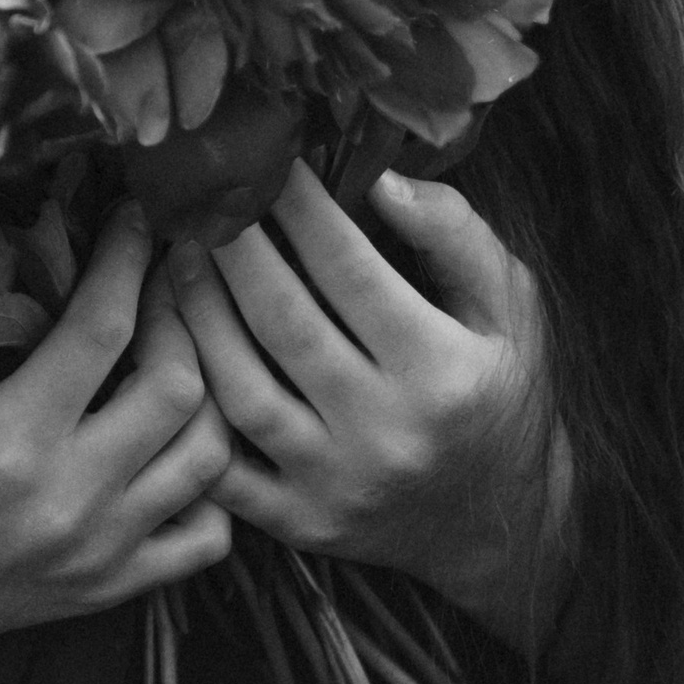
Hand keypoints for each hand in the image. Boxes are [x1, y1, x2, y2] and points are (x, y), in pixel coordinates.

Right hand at [0, 208, 233, 683]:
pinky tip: (174, 445)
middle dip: (180, 315)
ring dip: (205, 393)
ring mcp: (97, 554)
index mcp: (10, 441)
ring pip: (209, 458)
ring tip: (175, 350)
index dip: (127, 257)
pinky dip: (207, 487)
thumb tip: (49, 246)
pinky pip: (206, 538)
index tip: (137, 215)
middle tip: (161, 279)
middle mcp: (68, 501)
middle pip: (178, 387)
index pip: (102, 328)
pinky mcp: (108, 591)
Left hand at [161, 162, 574, 652]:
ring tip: (176, 258)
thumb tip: (382, 179)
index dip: (299, 207)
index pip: (348, 269)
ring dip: (196, 317)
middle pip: (282, 323)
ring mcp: (336, 484)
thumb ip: (455, 236)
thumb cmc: (504, 392)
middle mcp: (385, 433)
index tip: (268, 160)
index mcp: (441, 371)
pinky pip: (222, 467)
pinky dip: (189, 409)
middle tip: (202, 200)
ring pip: (240, 391)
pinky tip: (170, 348)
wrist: (503, 523)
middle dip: (231, 250)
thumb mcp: (512, 307)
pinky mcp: (300, 523)